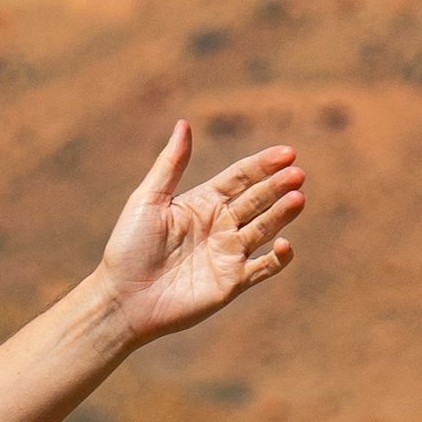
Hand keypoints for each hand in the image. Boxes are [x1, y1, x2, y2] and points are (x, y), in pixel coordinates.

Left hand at [77, 121, 309, 349]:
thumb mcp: (147, 199)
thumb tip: (184, 123)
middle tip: (297, 174)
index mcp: (202, 202)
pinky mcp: (232, 282)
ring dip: (283, 214)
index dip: (263, 165)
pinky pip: (264, 268)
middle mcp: (220, 225)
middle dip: (278, 186)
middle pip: (257, 200)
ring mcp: (228, 253)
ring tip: (298, 198)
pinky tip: (284, 243)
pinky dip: (279, 258)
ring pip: (265, 228)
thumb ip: (170, 164)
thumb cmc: (128, 247)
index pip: (240, 177)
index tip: (287, 153)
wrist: (123, 298)